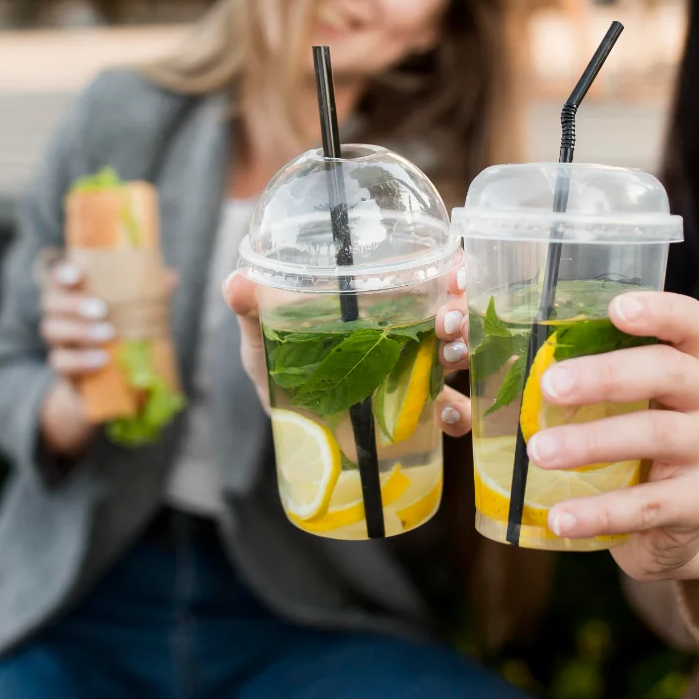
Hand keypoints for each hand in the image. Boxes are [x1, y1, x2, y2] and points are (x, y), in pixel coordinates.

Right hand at [38, 261, 177, 455]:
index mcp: (75, 295)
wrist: (106, 381)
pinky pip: (60, 362)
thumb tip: (171, 277)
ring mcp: (59, 341)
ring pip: (52, 330)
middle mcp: (60, 315)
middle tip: (102, 310)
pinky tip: (102, 360)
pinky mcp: (63, 367)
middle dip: (73, 304)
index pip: (59, 278)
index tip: (77, 274)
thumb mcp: (136, 311)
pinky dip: (80, 360)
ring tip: (109, 334)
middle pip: (51, 303)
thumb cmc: (121, 332)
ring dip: (80, 331)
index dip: (63, 274)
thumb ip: (149, 294)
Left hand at [223, 268, 472, 435]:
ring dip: (463, 353)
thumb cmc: (281, 370)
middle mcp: (407, 336)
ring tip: (450, 359)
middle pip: (452, 314)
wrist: (283, 427)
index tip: (457, 271)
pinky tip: (447, 416)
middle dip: (460, 313)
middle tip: (449, 321)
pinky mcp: (416, 418)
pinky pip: (452, 415)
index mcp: (380, 308)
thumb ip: (252, 311)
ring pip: (458, 357)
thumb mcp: (264, 338)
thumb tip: (236, 281)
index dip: (452, 271)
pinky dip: (459, 416)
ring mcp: (416, 377)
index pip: (428, 279)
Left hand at [523, 291, 698, 581]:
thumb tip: (480, 382)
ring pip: (658, 435)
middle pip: (669, 371)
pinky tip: (559, 518)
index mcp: (684, 361)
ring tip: (539, 452)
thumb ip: (567, 386)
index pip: (688, 323)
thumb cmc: (629, 445)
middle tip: (549, 386)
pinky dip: (600, 512)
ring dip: (593, 442)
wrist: (675, 523)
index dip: (659, 311)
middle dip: (607, 375)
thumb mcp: (613, 407)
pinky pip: (649, 506)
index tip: (615, 309)